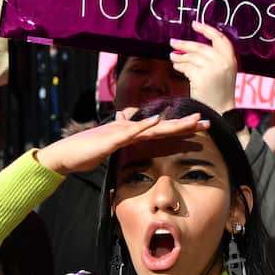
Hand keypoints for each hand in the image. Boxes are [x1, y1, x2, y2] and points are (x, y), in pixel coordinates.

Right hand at [35, 108, 208, 175]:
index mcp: (131, 134)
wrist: (65, 155)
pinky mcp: (111, 139)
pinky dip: (145, 126)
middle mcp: (129, 129)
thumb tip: (132, 135)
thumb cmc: (86, 152)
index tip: (200, 127)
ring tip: (193, 119)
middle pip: (162, 126)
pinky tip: (158, 121)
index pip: (161, 131)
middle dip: (186, 124)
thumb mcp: (110, 148)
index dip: (180, 128)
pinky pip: (131, 132)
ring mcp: (121, 133)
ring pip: (152, 127)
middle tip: (208, 121)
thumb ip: (121, 141)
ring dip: (173, 123)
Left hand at [170, 21, 237, 113]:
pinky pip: (186, 67)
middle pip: (200, 47)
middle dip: (184, 44)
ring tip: (173, 57)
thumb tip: (191, 47)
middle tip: (173, 42)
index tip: (195, 24)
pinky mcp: (201, 77)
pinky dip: (179, 65)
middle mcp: (223, 61)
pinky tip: (176, 66)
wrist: (221, 110)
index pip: (219, 38)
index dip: (206, 29)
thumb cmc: (220, 92)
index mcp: (230, 58)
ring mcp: (212, 69)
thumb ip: (213, 58)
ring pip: (191, 57)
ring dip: (179, 56)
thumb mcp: (223, 71)